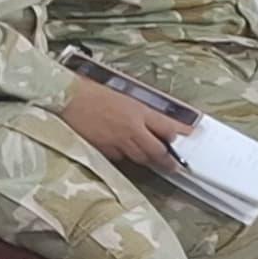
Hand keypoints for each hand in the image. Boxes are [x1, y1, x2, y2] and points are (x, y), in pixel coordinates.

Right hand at [58, 74, 192, 168]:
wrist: (69, 99)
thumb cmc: (93, 93)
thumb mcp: (124, 97)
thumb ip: (141, 112)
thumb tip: (154, 123)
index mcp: (139, 112)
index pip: (167, 128)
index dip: (179, 135)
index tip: (188, 137)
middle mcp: (132, 129)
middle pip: (156, 150)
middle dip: (167, 160)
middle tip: (174, 165)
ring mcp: (118, 141)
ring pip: (140, 157)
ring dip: (147, 159)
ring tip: (151, 161)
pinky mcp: (104, 149)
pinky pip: (119, 157)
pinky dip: (123, 156)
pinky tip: (122, 150)